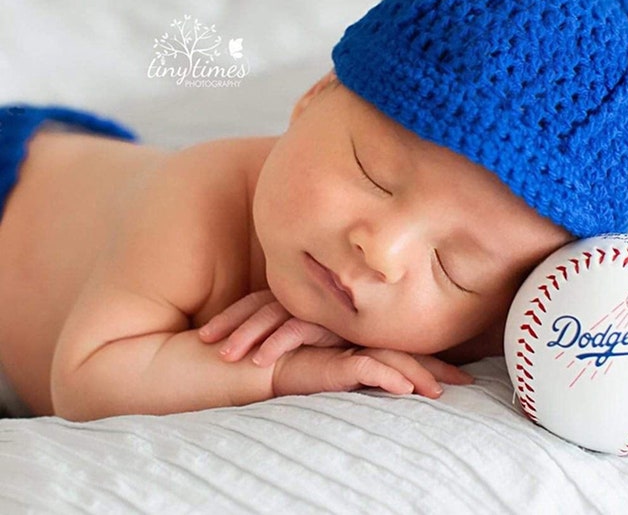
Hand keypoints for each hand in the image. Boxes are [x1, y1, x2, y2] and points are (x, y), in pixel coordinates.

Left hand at [198, 289, 347, 366]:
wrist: (396, 324)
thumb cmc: (357, 329)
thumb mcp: (323, 325)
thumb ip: (298, 326)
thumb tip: (262, 344)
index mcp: (299, 294)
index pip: (256, 301)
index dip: (230, 316)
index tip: (205, 335)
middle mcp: (306, 295)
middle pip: (259, 305)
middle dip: (229, 323)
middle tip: (204, 341)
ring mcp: (319, 305)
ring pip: (273, 315)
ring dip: (247, 334)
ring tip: (225, 356)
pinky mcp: (333, 319)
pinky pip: (298, 329)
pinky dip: (277, 343)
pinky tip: (260, 360)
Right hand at [272, 346, 474, 398]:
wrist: (260, 363)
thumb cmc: (294, 366)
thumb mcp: (334, 370)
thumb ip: (360, 373)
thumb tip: (393, 389)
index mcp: (364, 345)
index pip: (405, 354)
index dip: (433, 365)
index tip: (460, 379)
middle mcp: (361, 344)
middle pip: (408, 354)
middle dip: (438, 369)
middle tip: (467, 382)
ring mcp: (348, 348)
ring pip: (392, 359)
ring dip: (418, 376)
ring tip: (441, 392)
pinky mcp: (332, 359)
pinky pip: (366, 367)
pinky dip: (387, 377)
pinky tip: (404, 389)